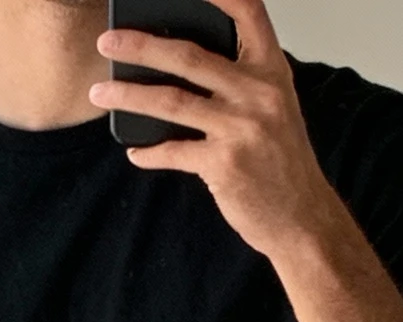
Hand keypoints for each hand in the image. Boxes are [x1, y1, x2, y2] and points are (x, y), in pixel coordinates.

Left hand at [91, 0, 339, 262]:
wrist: (302, 220)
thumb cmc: (282, 162)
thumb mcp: (275, 107)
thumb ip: (241, 80)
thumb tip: (182, 61)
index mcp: (271, 70)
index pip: (247, 10)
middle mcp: (258, 93)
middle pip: (188, 55)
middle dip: (140, 45)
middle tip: (107, 41)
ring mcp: (241, 128)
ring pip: (171, 100)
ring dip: (129, 94)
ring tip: (100, 93)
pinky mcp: (224, 164)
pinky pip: (173, 151)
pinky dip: (149, 151)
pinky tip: (135, 151)